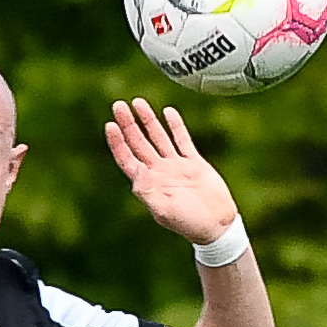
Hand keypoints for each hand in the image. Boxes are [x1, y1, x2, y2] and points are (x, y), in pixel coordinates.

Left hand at [104, 99, 237, 243]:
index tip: (110, 125)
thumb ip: (149, 194)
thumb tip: (136, 177)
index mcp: (148, 183)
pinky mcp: (193, 163)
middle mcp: (159, 172)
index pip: (127, 158)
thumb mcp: (164, 211)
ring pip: (158, 137)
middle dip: (128, 124)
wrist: (216, 225)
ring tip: (137, 102)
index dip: (117, 142)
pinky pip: (182, 140)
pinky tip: (167, 112)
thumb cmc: (189, 222)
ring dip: (147, 120)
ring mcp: (176, 166)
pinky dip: (175, 126)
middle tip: (118, 105)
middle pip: (138, 143)